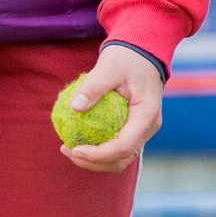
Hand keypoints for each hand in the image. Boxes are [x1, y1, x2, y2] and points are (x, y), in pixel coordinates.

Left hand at [59, 43, 163, 174]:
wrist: (143, 54)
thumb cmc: (127, 59)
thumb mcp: (109, 67)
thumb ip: (93, 86)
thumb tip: (74, 107)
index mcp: (147, 115)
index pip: (124, 146)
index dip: (98, 154)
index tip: (74, 148)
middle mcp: (148, 127)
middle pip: (122, 159)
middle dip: (93, 162)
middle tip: (67, 150)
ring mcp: (142, 130)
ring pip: (119, 158)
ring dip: (94, 160)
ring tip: (68, 149)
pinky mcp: (134, 128)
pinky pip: (116, 146)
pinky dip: (98, 150)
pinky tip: (78, 140)